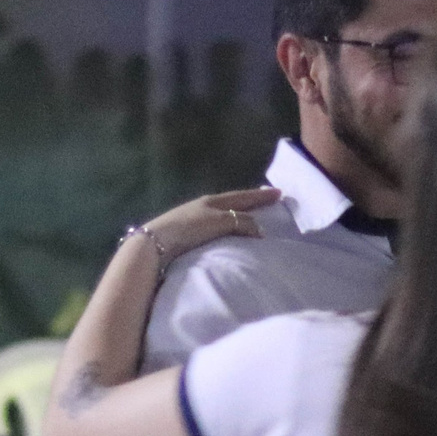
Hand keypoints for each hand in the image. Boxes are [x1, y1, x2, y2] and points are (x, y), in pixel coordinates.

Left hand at [136, 187, 279, 264]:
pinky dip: (228, 226)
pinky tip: (230, 232)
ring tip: (253, 219)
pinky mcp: (189, 233)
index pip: (242, 197)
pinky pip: (217, 226)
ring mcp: (196, 218)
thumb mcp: (219, 221)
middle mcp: (205, 206)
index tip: (279, 193)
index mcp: (213, 200)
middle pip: (233, 202)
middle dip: (251, 202)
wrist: (157, 242)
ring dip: (240, 215)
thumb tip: (259, 230)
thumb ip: (241, 222)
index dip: (260, 196)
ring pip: (224, 214)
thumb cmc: (189, 228)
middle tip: (268, 202)